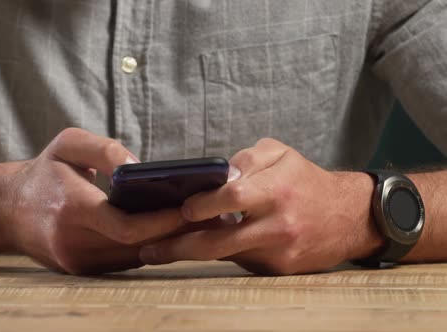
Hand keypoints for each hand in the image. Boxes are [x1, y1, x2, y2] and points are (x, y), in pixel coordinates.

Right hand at [1, 128, 181, 274]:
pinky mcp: (80, 270)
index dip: (163, 221)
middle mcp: (73, 243)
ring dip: (165, 243)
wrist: (5, 210)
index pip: (126, 227)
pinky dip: (146, 248)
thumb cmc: (42, 173)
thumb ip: (105, 148)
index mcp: (71, 209)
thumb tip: (140, 168)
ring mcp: (76, 262)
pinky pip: (122, 262)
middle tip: (207, 217)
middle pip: (137, 247)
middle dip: (174, 233)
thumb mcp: (67, 144)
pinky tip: (167, 232)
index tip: (191, 208)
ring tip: (196, 223)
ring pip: (133, 258)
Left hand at [139, 138, 383, 274]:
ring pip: (225, 257)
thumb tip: (213, 175)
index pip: (232, 198)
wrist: (349, 217)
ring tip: (162, 251)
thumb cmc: (306, 180)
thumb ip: (246, 159)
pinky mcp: (279, 270)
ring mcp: (278, 252)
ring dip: (192, 255)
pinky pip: (240, 262)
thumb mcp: (280, 154)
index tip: (181, 208)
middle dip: (178, 247)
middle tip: (149, 250)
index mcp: (277, 190)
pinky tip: (201, 249)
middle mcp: (278, 225)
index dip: (202, 205)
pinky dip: (220, 255)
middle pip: (218, 242)